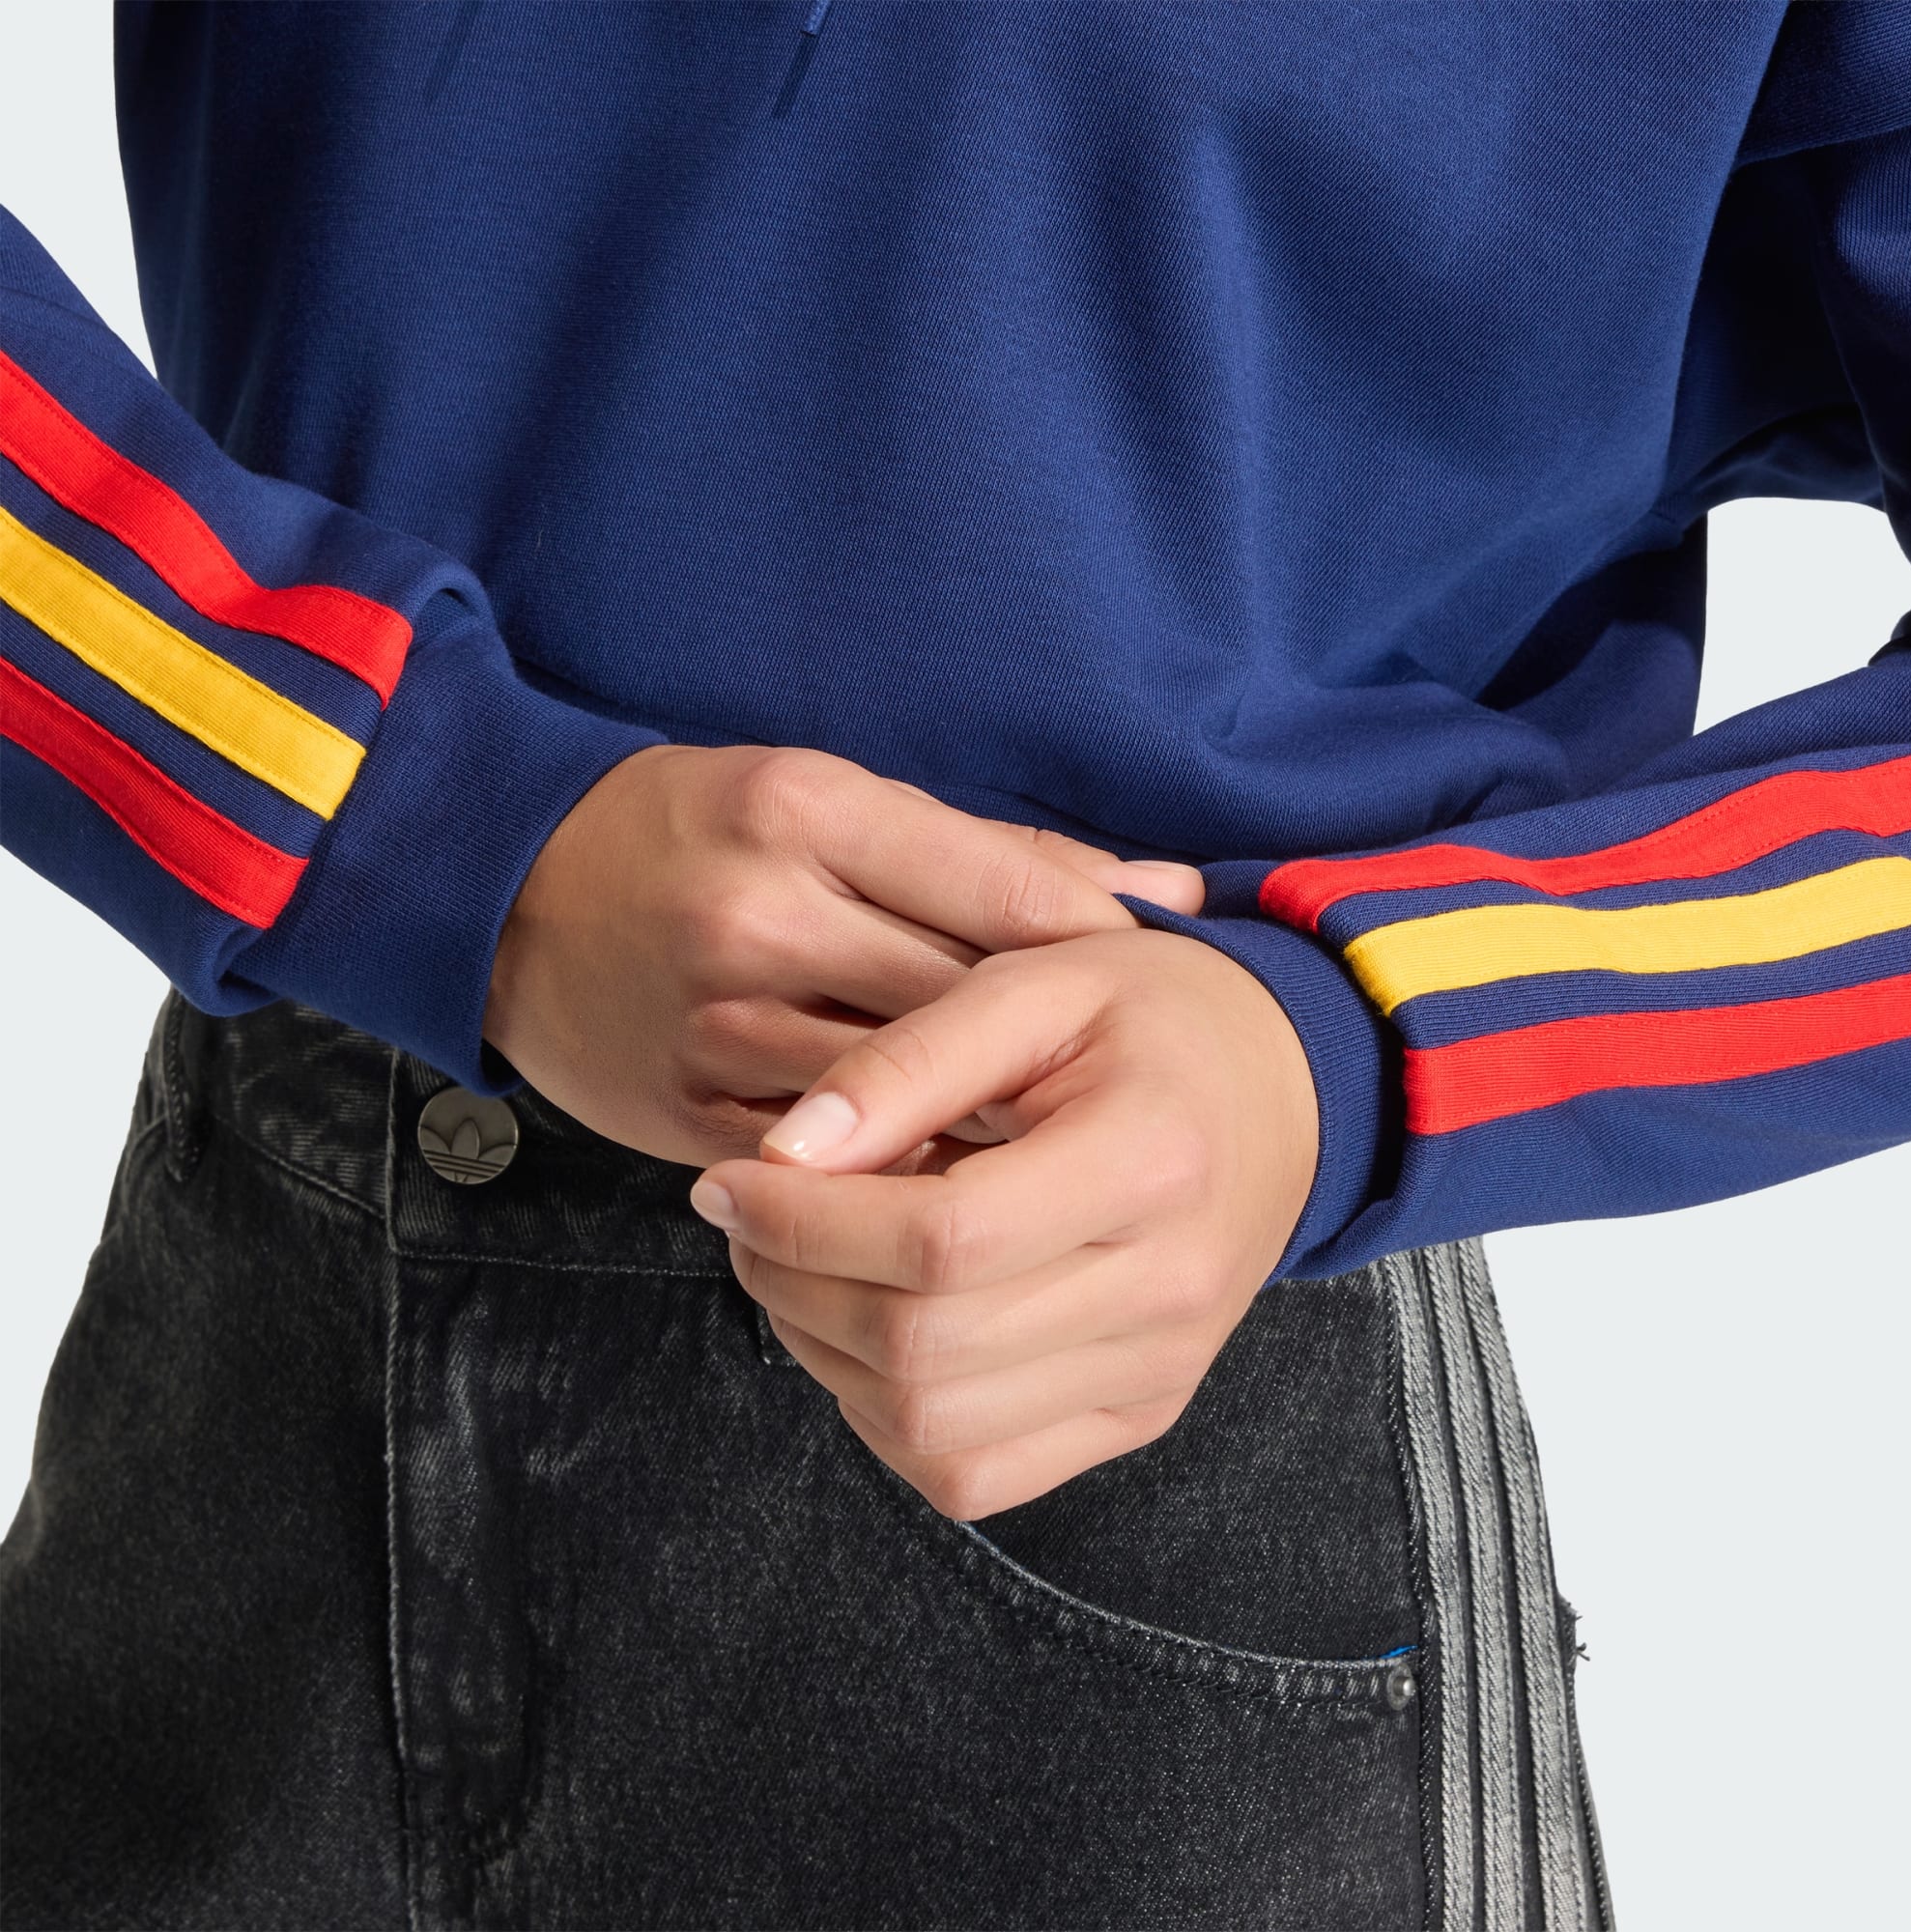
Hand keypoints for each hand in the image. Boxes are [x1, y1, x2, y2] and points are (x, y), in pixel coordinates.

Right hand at [484, 743, 1204, 1164]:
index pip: (1001, 888)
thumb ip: (991, 856)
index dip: (1103, 944)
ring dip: (993, 1126)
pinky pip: (827, 1161)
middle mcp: (761, 914)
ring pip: (901, 1100)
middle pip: (962, 1004)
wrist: (505, 897)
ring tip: (1073, 1147)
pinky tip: (961, 1182)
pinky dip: (902, 1172)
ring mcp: (716, 1023)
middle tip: (1138, 1084)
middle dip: (1057, 1049)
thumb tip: (1163, 891)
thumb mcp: (829, 799)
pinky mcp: (687, 1111)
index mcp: (808, 810)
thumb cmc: (692, 833)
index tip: (1169, 978)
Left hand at [687, 927, 1318, 1516]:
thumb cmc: (1151, 1018)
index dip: (804, 1223)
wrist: (1284, 1091)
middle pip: (925, 1347)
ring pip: (933, 1429)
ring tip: (800, 1264)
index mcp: (1150, 1161)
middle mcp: (1167, 1291)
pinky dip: (885, 1418)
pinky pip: (974, 1474)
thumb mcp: (1036, 980)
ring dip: (823, 1355)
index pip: (943, 1241)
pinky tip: (869, 1329)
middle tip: (746, 1217)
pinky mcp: (1135, 1415)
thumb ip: (908, 1060)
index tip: (729, 1180)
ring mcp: (1156, 1371)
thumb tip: (782, 1156)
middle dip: (792, 1285)